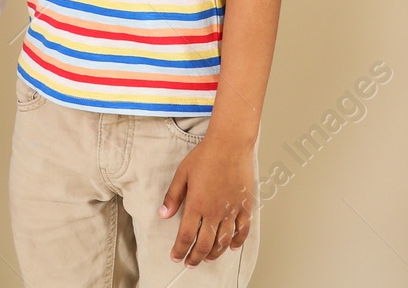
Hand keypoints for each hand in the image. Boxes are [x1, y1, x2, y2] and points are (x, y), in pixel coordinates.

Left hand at [160, 136, 253, 265]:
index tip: (176, 257)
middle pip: (204, 245)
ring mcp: (231, 210)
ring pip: (223, 242)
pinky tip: (231, 246)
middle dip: (195, 257)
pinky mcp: (244, 206)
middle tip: (190, 263)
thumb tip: (163, 214)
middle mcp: (214, 212)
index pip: (186, 236)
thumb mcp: (182, 174)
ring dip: (214, 254)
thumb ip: (173, 197)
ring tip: (207, 258)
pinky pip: (243, 230)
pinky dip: (237, 241)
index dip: (180, 250)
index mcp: (197, 205)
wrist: (230, 145)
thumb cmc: (205, 156)